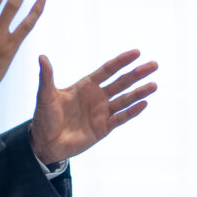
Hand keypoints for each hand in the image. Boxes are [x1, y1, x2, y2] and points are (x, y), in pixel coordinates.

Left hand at [29, 49, 157, 164]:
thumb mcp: (45, 95)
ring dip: (139, 92)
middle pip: (121, 82)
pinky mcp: (103, 128)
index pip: (108, 70)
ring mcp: (101, 113)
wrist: (45, 143)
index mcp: (86, 86)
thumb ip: (47, 77)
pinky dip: (132, 112)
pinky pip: (121, 118)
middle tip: (154, 64)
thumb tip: (42, 57)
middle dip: (137, 74)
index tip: (136, 53)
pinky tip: (144, 104)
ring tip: (154, 85)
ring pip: (125, 99)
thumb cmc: (44, 117)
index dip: (122, 61)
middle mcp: (97, 97)